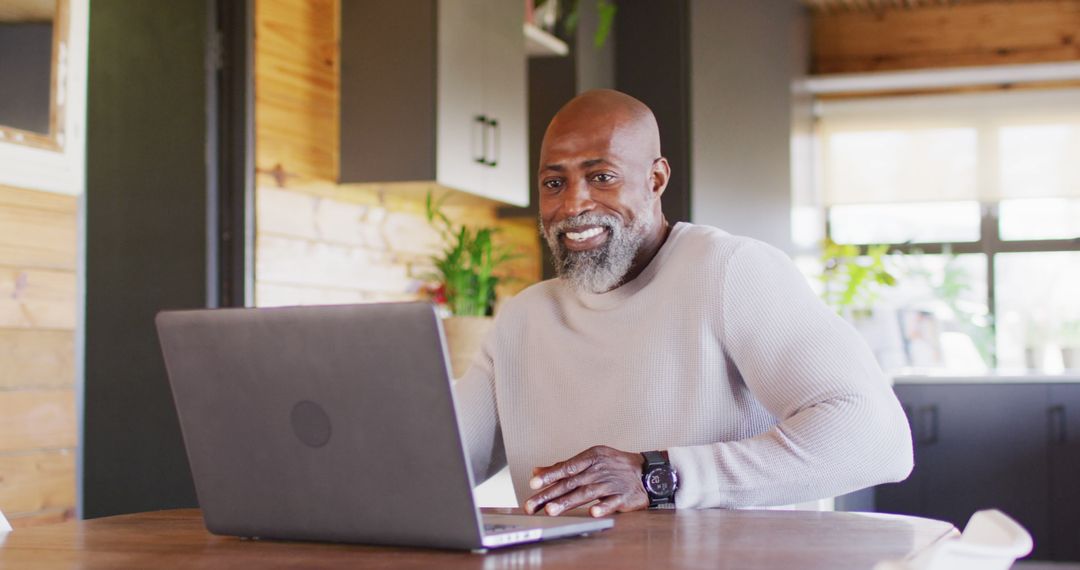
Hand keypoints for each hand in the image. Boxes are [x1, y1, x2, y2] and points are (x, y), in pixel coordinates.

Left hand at [524, 445, 650, 517]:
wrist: (647, 472)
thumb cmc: (615, 466)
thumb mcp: (591, 459)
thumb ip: (563, 467)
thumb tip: (537, 471)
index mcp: (591, 458)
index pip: (566, 467)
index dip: (549, 475)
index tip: (533, 483)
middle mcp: (599, 470)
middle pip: (571, 483)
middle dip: (549, 495)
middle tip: (532, 505)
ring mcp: (611, 484)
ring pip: (586, 493)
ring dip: (568, 502)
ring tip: (551, 510)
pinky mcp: (623, 497)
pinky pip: (612, 503)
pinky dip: (603, 508)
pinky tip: (592, 513)